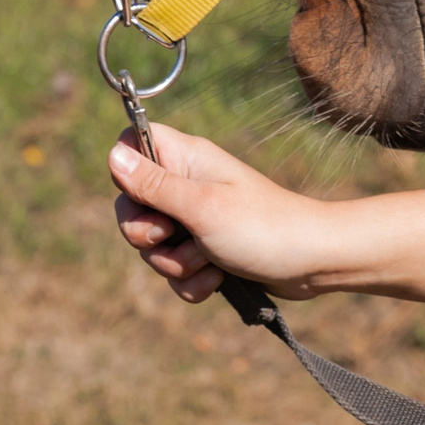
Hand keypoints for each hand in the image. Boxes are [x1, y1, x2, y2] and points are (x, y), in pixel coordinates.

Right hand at [109, 127, 342, 303]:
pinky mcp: (206, 250)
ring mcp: (196, 219)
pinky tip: (217, 279)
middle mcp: (188, 184)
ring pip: (152, 247)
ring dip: (175, 263)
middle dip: (146, 235)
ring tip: (209, 258)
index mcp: (186, 159)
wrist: (311, 263)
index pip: (132, 143)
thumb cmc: (262, 226)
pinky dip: (192, 281)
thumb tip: (113, 154)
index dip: (125, 171)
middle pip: (132, 206)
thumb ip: (154, 185)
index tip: (144, 194)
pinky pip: (175, 271)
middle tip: (174, 234)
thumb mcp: (201, 206)